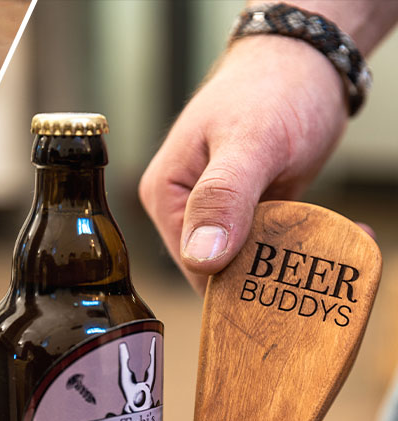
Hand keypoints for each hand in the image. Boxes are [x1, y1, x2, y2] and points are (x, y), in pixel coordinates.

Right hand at [139, 36, 346, 291]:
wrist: (306, 60)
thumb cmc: (272, 88)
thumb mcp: (250, 142)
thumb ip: (223, 197)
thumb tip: (201, 258)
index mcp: (165, 197)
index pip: (194, 268)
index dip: (237, 281)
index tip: (281, 278)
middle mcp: (184, 210)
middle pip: (222, 270)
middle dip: (269, 271)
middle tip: (317, 260)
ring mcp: (217, 211)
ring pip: (251, 260)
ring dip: (292, 260)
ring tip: (331, 250)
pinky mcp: (249, 210)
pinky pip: (272, 242)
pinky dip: (302, 243)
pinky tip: (336, 237)